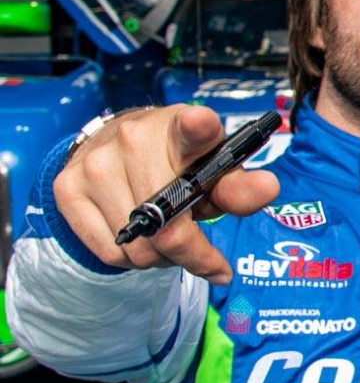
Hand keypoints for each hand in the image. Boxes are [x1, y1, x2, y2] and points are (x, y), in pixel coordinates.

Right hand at [54, 104, 278, 283]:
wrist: (115, 147)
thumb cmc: (178, 163)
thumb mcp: (216, 173)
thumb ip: (241, 188)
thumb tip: (269, 188)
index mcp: (183, 128)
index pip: (191, 126)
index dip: (197, 126)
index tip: (201, 123)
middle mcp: (134, 138)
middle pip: (168, 226)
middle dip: (193, 253)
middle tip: (202, 254)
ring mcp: (95, 163)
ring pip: (138, 247)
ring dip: (161, 258)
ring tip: (168, 238)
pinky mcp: (67, 187)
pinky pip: (110, 252)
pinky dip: (132, 259)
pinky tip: (141, 238)